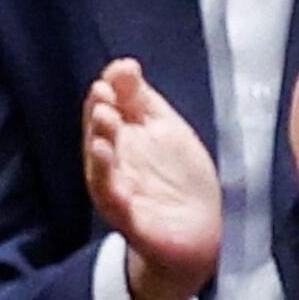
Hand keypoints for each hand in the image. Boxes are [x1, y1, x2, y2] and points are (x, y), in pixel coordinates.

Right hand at [81, 57, 220, 299]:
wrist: (199, 235)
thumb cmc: (179, 179)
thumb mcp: (165, 130)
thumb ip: (143, 101)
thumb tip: (123, 64)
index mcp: (124, 140)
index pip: (108, 110)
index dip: (111, 90)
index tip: (120, 70)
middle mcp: (115, 165)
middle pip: (99, 136)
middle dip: (100, 114)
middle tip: (103, 94)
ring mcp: (121, 193)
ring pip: (101, 169)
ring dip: (99, 144)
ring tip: (104, 120)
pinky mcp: (132, 222)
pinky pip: (115, 203)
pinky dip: (109, 184)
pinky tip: (107, 162)